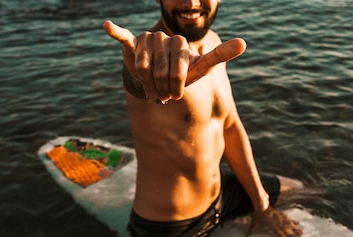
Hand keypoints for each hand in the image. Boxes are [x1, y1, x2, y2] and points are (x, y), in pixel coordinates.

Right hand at [103, 20, 246, 102]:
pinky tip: (108, 26)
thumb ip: (220, 54)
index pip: (179, 71)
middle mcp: (164, 38)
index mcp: (181, 43)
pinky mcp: (132, 44)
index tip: (175, 94)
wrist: (159, 78)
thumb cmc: (181, 72)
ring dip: (148, 85)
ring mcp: (148, 39)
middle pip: (161, 72)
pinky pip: (124, 37)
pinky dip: (116, 32)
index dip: (177, 87)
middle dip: (162, 88)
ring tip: (152, 86)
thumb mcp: (202, 66)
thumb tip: (244, 42)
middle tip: (164, 92)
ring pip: (145, 69)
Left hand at [247, 207, 302, 236]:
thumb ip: (251, 231)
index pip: (279, 232)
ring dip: (296, 228)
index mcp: (272, 225)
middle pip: (288, 228)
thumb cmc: (257, 214)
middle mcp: (278, 221)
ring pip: (290, 224)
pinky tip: (298, 223)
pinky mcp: (281, 214)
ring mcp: (280, 217)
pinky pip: (288, 218)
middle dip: (295, 233)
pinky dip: (294, 221)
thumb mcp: (254, 223)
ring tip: (302, 232)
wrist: (261, 203)